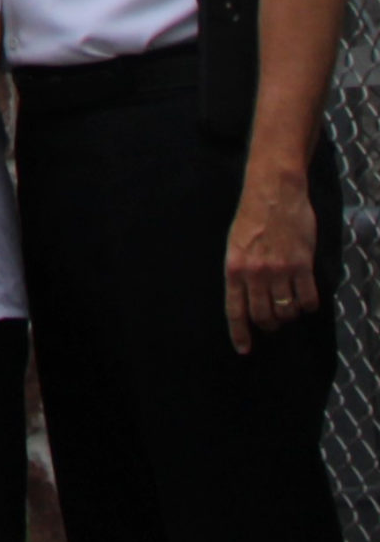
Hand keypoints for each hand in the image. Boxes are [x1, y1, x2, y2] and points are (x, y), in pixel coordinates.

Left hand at [226, 170, 319, 354]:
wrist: (274, 192)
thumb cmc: (252, 217)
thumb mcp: (235, 245)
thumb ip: (241, 272)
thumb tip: (248, 298)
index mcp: (233, 268)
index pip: (235, 311)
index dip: (240, 333)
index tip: (244, 350)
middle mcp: (255, 273)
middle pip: (263, 316)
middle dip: (269, 324)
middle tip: (274, 322)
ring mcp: (279, 270)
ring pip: (286, 311)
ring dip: (289, 315)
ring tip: (289, 308)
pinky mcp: (302, 265)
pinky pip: (308, 299)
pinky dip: (308, 305)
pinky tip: (306, 299)